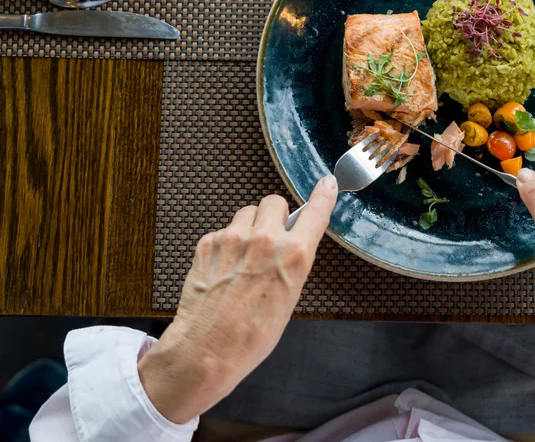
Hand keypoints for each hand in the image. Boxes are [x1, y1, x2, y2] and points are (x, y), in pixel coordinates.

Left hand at [137, 176, 338, 422]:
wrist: (207, 349)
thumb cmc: (251, 335)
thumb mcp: (289, 298)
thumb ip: (292, 262)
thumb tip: (291, 244)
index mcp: (293, 255)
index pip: (315, 212)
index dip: (323, 196)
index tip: (327, 184)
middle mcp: (264, 240)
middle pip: (274, 202)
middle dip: (274, 215)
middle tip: (271, 237)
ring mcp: (232, 238)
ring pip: (246, 212)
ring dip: (249, 226)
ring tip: (244, 257)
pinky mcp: (208, 243)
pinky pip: (223, 230)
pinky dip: (226, 244)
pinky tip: (225, 269)